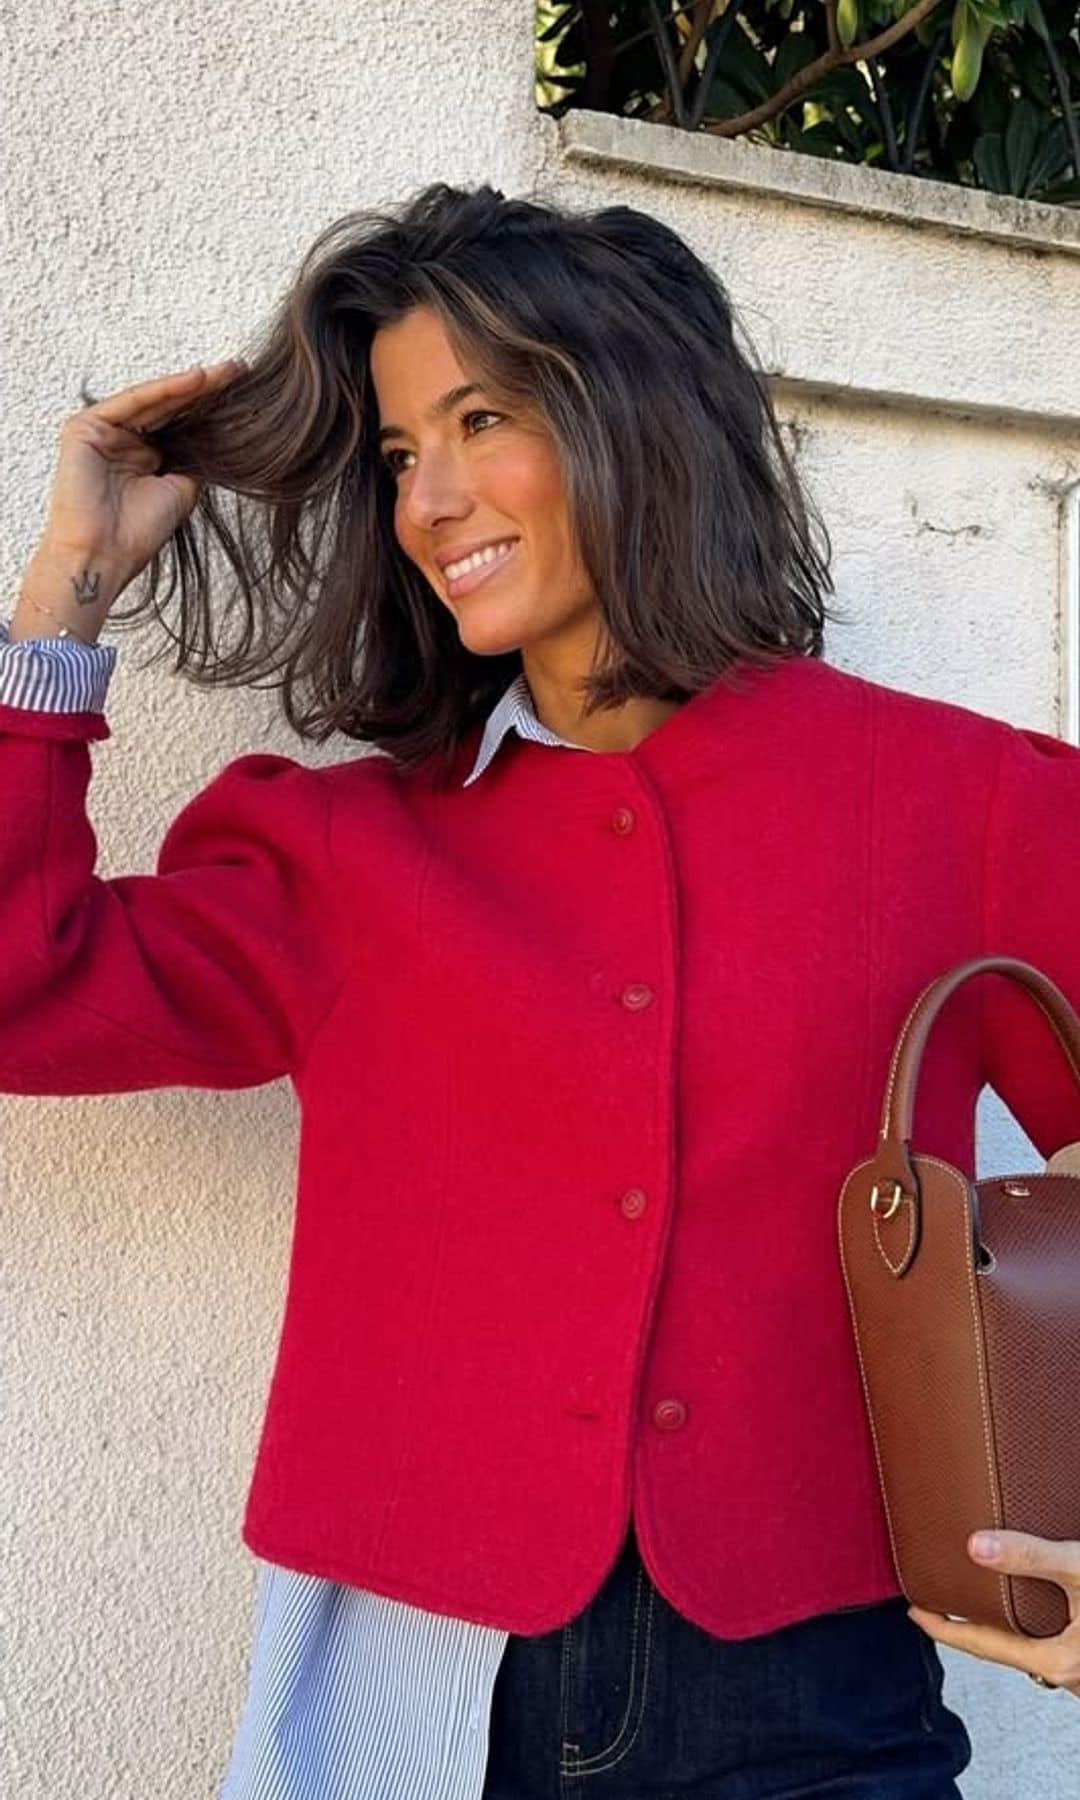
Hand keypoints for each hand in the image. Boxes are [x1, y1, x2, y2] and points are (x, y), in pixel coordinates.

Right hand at [31, 359, 246, 609]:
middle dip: (204, 390)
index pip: (178, 423)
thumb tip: (222, 439)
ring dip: (190, 385)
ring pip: (153, 400)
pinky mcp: (84, 427)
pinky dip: (164, 390)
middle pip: (167, 407)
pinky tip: (195, 380)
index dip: (209, 409)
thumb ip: (195, 460)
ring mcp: (101, 431)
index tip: (244, 394)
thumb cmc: (138, 533)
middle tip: (239, 371)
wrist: (105, 555)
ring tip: (224, 373)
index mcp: (141, 456)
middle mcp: (120, 440)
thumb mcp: (181, 489)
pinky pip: (132, 402)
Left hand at [909, 1531, 1079, 1695]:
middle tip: (941, 1602)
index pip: (980, 1646)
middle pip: (1001, 1649)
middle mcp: (1067, 1674)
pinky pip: (1047, 1643)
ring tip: (980, 1600)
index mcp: (1055, 1660)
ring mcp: (1077, 1668)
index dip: (943, 1629)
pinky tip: (1029, 1604)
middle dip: (969, 1626)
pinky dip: (1027, 1624)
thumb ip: (1031, 1557)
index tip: (915, 1612)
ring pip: (1027, 1647)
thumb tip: (977, 1547)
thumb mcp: (1078, 1569)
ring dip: (1002, 1625)